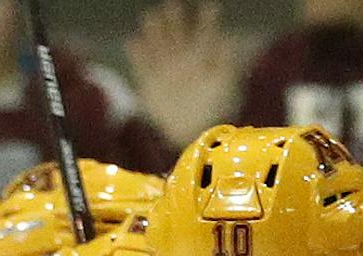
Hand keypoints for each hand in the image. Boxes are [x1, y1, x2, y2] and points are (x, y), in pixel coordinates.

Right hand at [125, 0, 239, 144]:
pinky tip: (132, 41)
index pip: (205, 34)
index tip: (210, 5)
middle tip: (172, 4)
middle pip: (178, 33)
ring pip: (158, 43)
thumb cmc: (211, 110)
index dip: (207, 19)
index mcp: (203, 60)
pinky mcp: (149, 81)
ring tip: (150, 17)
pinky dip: (136, 53)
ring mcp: (165, 70)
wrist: (189, 135)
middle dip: (175, 18)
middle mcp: (183, 60)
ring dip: (154, 30)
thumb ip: (226, 62)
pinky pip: (140, 64)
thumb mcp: (224, 86)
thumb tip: (230, 40)